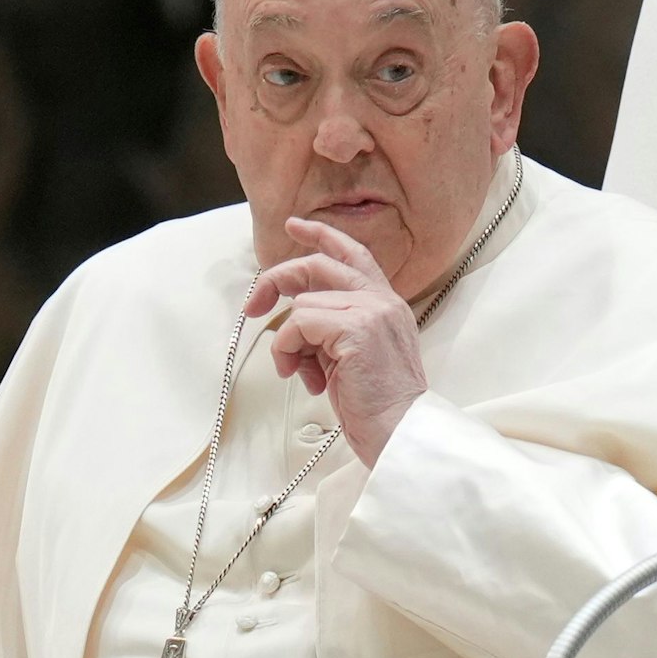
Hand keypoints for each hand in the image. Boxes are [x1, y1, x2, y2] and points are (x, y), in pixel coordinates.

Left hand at [248, 216, 428, 466]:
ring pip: (302, 306)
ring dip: (290, 344)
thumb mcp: (357, 356)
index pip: (354, 255)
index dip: (322, 236)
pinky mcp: (355, 329)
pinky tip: (307, 379)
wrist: (402, 431)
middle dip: (277, 281)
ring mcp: (370, 312)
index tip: (294, 226)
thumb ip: (336, 329)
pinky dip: (289, 352)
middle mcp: (382, 301)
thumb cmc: (379, 406)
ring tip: (304, 375)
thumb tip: (295, 321)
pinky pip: (298, 325)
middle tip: (254, 306)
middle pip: (318, 266)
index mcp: (388, 305)